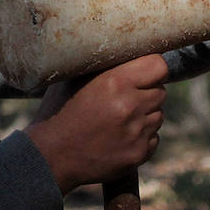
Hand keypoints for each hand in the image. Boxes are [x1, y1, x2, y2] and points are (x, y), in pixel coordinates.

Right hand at [25, 55, 168, 193]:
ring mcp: (136, 133)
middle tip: (125, 99)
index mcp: (115, 82)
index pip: (158, 66)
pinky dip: (141, 137)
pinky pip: (153, 138)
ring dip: (144, 116)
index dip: (151, 68)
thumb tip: (125, 53)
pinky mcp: (138, 154)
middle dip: (146, 93)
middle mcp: (130, 106)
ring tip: (118, 120)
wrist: (49, 157)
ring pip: (158, 116)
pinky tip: (118, 138)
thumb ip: (103, 66)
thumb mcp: (74, 79)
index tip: (143, 73)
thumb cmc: (58, 112)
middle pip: (160, 92)